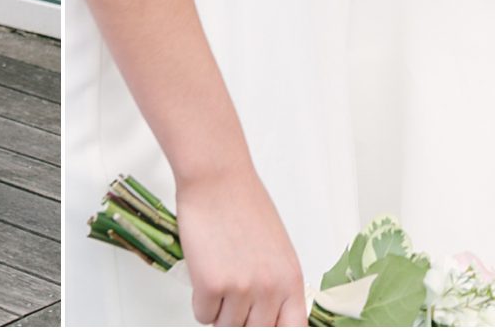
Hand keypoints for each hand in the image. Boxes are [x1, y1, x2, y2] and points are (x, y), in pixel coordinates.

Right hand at [175, 163, 306, 326]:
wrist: (217, 178)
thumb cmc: (243, 203)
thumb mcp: (275, 250)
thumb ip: (275, 285)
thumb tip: (265, 313)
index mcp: (291, 279)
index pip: (293, 329)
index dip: (274, 330)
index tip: (262, 325)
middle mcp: (270, 288)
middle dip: (241, 319)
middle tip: (233, 296)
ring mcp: (241, 289)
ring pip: (226, 326)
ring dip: (218, 309)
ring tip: (218, 274)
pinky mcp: (211, 286)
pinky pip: (202, 315)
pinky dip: (200, 300)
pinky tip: (204, 272)